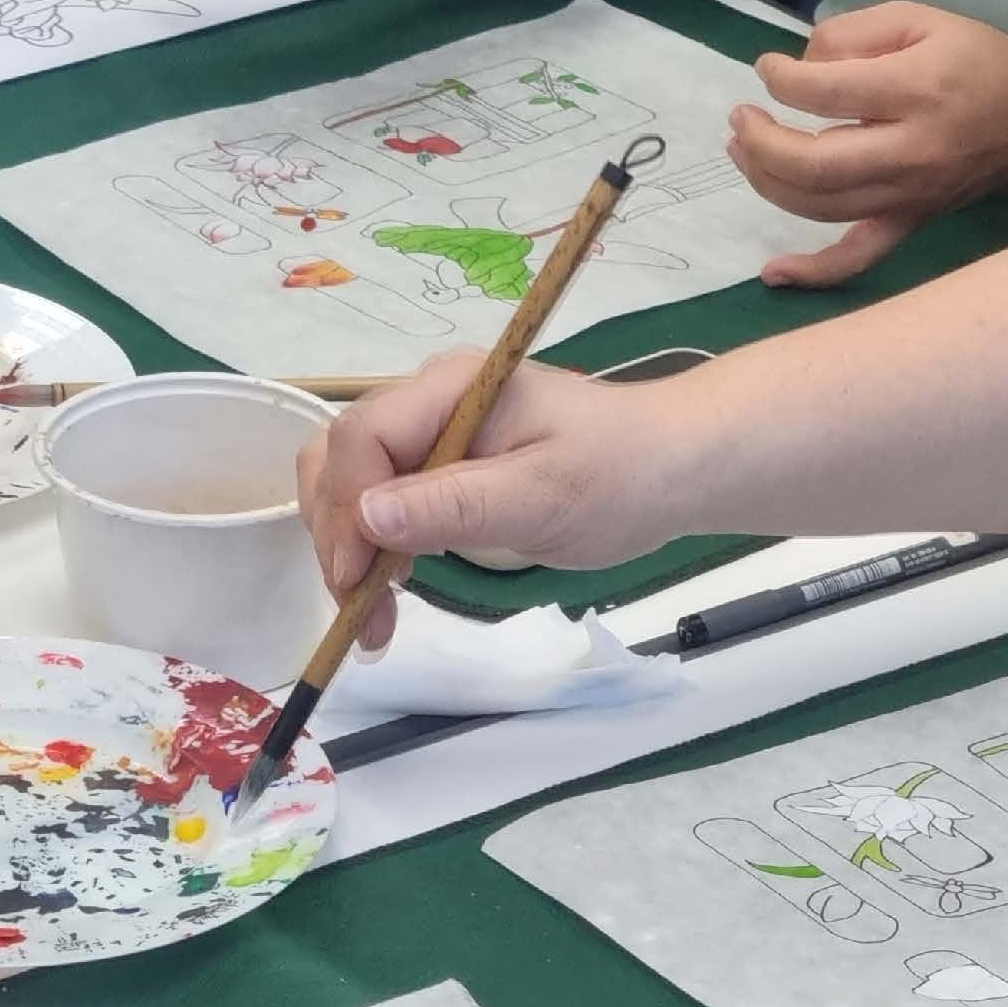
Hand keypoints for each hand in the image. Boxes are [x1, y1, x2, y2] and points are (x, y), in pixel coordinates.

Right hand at [295, 344, 678, 630]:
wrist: (670, 469)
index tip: (360, 582)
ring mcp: (436, 432)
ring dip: (350, 548)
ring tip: (374, 619)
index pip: (362, 436)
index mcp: (451, 387)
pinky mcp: (445, 466)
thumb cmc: (618, 476)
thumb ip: (454, 505)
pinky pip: (386, 500)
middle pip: (343, 457)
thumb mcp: (542, 497)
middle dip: (337, 535)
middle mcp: (431, 400)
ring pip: (354, 482)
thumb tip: (367, 515)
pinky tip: (391, 592)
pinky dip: (375, 548)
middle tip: (361, 613)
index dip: (347, 509)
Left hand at [730, 0, 1007, 282]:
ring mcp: (911, 197)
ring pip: (822, 207)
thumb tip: (801, 63)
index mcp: (918, 90)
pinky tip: (773, 273)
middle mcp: (912, 152)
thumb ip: (854, 33)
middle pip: (816, 163)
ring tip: (742, 149)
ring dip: (767, 182)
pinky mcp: (912, 224)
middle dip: (762, 141)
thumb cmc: (978, 61)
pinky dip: (814, 273)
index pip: (826, 93)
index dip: (781, 80)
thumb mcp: (920, 19)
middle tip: (740, 115)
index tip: (767, 68)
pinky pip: (860, 259)